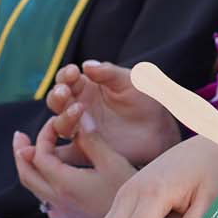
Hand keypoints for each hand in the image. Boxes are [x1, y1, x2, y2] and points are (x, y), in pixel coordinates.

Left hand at [13, 116, 134, 217]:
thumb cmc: (129, 194)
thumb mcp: (113, 162)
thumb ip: (92, 140)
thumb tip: (80, 118)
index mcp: (65, 183)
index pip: (40, 155)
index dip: (43, 136)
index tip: (55, 123)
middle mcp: (58, 200)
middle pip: (27, 175)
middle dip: (20, 153)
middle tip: (19, 136)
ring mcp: (63, 213)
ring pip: (35, 190)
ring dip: (29, 169)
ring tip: (30, 155)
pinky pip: (47, 203)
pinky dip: (42, 188)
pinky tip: (52, 183)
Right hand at [46, 60, 179, 166]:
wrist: (161, 130)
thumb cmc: (147, 101)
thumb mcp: (131, 81)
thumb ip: (109, 73)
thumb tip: (86, 64)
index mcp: (87, 87)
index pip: (67, 79)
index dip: (66, 74)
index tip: (73, 72)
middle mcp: (79, 107)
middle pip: (57, 100)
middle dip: (58, 94)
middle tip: (65, 92)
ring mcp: (80, 129)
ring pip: (59, 123)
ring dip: (63, 116)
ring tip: (78, 110)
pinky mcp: (84, 149)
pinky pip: (64, 152)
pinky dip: (56, 150)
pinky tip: (62, 142)